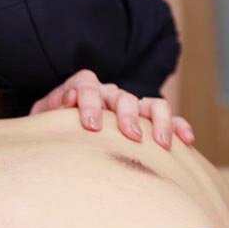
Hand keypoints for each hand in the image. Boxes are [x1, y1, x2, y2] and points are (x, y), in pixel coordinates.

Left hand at [29, 69, 194, 149]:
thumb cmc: (51, 126)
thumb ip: (52, 108)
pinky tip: (185, 139)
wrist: (60, 130)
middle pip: (122, 96)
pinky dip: (177, 126)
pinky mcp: (145, 120)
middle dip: (128, 115)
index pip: (86, 85)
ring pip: (150, 104)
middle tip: (131, 135)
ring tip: (161, 142)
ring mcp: (130, 106)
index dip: (90, 102)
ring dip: (158, 120)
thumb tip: (70, 99)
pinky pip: (166, 119)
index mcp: (81, 88)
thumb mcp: (43, 116)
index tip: (92, 125)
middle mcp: (108, 94)